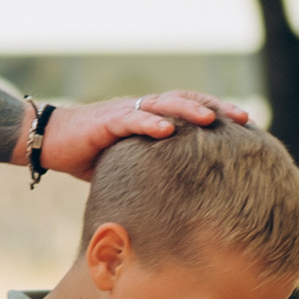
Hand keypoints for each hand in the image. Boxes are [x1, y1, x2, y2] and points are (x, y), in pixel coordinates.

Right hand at [36, 87, 249, 179]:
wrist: (50, 141)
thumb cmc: (89, 154)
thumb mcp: (129, 163)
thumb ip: (153, 169)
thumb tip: (182, 198)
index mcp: (152, 117)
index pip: (192, 109)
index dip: (220, 114)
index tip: (248, 127)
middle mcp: (143, 109)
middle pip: (187, 100)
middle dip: (216, 107)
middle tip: (244, 118)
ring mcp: (125, 111)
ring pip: (163, 104)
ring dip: (188, 110)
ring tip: (211, 119)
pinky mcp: (105, 121)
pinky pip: (131, 118)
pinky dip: (149, 123)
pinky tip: (167, 131)